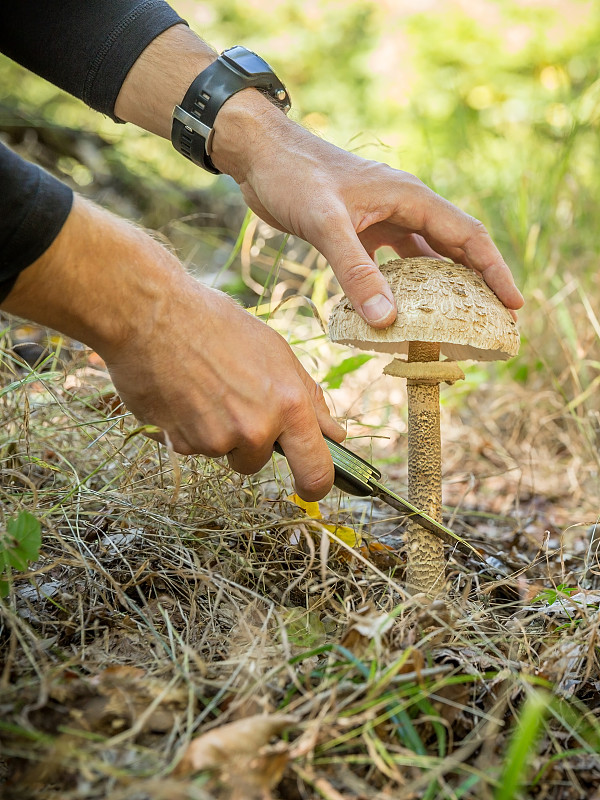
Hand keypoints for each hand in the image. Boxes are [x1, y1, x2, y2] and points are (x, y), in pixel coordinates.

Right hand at [1, 196, 343, 499]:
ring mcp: (217, 440)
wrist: (151, 315)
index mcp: (289, 405)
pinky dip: (189, 428)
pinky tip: (182, 393)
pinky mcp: (181, 444)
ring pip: (224, 452)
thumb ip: (309, 399)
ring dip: (217, 431)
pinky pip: (194, 447)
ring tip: (203, 387)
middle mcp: (256, 429)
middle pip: (259, 463)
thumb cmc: (216, 324)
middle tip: (234, 403)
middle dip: (252, 446)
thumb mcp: (276, 352)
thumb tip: (336, 435)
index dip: (316, 486)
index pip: (316, 471)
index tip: (311, 489)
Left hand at [212, 92, 523, 325]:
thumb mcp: (326, 225)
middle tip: (492, 322)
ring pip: (423, 259)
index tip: (513, 304)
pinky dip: (401, 288)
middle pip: (453, 249)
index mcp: (409, 198)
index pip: (467, 236)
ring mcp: (381, 219)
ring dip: (439, 289)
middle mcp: (403, 207)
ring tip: (454, 324)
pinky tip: (400, 312)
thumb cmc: (293, 176)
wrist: (258, 154)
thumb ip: (356, 271)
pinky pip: (392, 264)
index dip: (494, 271)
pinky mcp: (360, 231)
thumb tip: (387, 320)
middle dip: (475, 285)